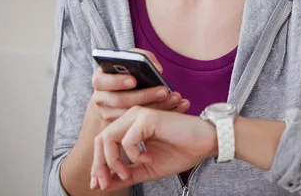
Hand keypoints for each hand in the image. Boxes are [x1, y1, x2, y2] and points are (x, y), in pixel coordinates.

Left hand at [90, 106, 217, 190]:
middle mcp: (131, 116)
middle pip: (100, 139)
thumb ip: (126, 174)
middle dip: (99, 165)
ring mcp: (138, 115)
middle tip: (105, 184)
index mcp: (129, 125)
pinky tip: (148, 159)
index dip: (97, 165)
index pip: (102, 142)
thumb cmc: (179, 151)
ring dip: (113, 162)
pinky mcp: (147, 118)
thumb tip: (104, 185)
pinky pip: (128, 140)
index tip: (98, 185)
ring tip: (127, 174)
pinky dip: (134, 155)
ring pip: (108, 138)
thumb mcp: (147, 168)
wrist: (204, 143)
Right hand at [92, 48, 189, 122]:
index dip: (117, 81)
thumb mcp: (127, 62)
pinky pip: (141, 124)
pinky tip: (177, 108)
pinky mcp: (122, 129)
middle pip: (121, 100)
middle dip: (145, 96)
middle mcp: (101, 99)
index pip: (102, 81)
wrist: (113, 96)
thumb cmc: (124, 74)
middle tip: (164, 91)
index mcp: (99, 80)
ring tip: (174, 99)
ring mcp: (110, 116)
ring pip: (133, 115)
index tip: (134, 80)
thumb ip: (141, 57)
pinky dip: (160, 115)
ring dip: (156, 107)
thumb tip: (156, 69)